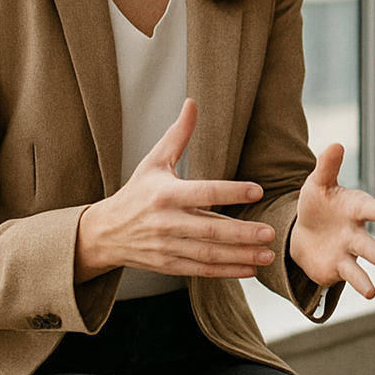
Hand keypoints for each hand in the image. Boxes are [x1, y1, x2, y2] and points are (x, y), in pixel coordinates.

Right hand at [75, 99, 278, 281]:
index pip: (204, 192)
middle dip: (242, 233)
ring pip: (209, 253)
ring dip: (240, 255)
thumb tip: (192, 102)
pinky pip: (201, 270)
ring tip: (267, 254)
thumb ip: (178, 135)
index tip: (258, 190)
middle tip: (270, 232)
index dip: (231, 192)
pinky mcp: (168, 265)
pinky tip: (249, 269)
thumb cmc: (136, 193)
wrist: (103, 233)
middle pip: (210, 228)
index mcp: (166, 194)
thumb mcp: (154, 162)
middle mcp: (167, 222)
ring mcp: (167, 246)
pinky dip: (226, 272)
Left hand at [289, 141, 374, 298]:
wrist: (305, 231)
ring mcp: (349, 252)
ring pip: (363, 263)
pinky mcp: (339, 268)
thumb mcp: (317, 183)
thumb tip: (336, 144)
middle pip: (370, 244)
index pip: (371, 210)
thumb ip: (327, 166)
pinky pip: (350, 277)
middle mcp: (357, 231)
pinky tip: (370, 293)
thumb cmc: (317, 203)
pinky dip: (360, 284)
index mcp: (355, 208)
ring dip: (371, 273)